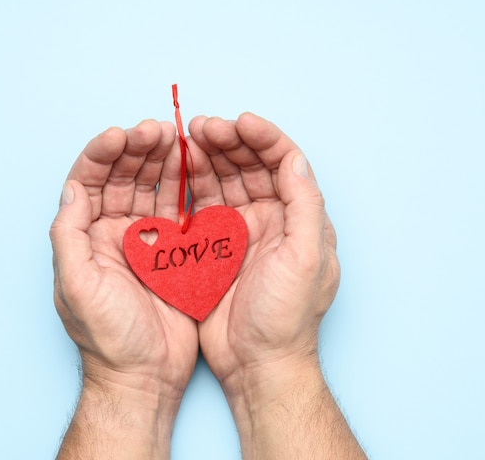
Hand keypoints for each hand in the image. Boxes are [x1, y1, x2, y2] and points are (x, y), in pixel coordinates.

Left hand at [49, 120, 198, 458]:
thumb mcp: (78, 286)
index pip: (89, 182)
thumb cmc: (109, 337)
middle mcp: (113, 233)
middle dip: (136, 149)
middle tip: (156, 129)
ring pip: (150, 187)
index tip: (123, 135)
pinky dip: (184, 185)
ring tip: (175, 136)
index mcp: (86, 238)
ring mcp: (145, 240)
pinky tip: (192, 164)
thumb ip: (69, 236)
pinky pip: (177, 209)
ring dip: (161, 160)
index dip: (104, 154)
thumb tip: (71, 189)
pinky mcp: (173, 250)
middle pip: (122, 178)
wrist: (145, 374)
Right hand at [188, 113, 364, 458]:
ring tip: (188, 138)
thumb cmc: (285, 316)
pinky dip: (192, 183)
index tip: (240, 122)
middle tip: (203, 126)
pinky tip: (180, 167)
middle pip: (252, 166)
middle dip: (230, 141)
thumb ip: (304, 204)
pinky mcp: (214, 245)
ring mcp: (241, 230)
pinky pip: (203, 204)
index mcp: (299, 219)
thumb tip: (293, 157)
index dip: (264, 138)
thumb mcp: (304, 258)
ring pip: (226, 180)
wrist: (255, 362)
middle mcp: (272, 219)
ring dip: (209, 156)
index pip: (285, 163)